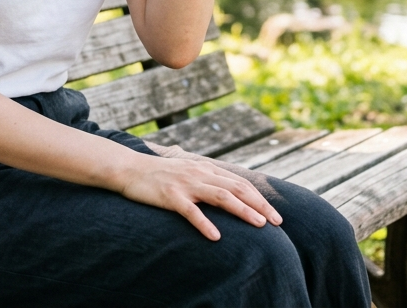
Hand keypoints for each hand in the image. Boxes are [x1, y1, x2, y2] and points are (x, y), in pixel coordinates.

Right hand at [117, 151, 281, 240]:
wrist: (129, 169)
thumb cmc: (159, 175)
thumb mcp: (188, 172)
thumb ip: (206, 180)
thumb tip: (227, 193)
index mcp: (206, 169)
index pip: (240, 183)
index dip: (259, 198)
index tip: (275, 214)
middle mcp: (200, 174)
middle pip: (237, 189)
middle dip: (260, 205)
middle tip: (276, 222)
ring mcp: (186, 184)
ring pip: (221, 197)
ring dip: (243, 211)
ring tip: (259, 225)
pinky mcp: (170, 196)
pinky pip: (191, 211)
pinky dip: (205, 223)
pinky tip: (216, 237)